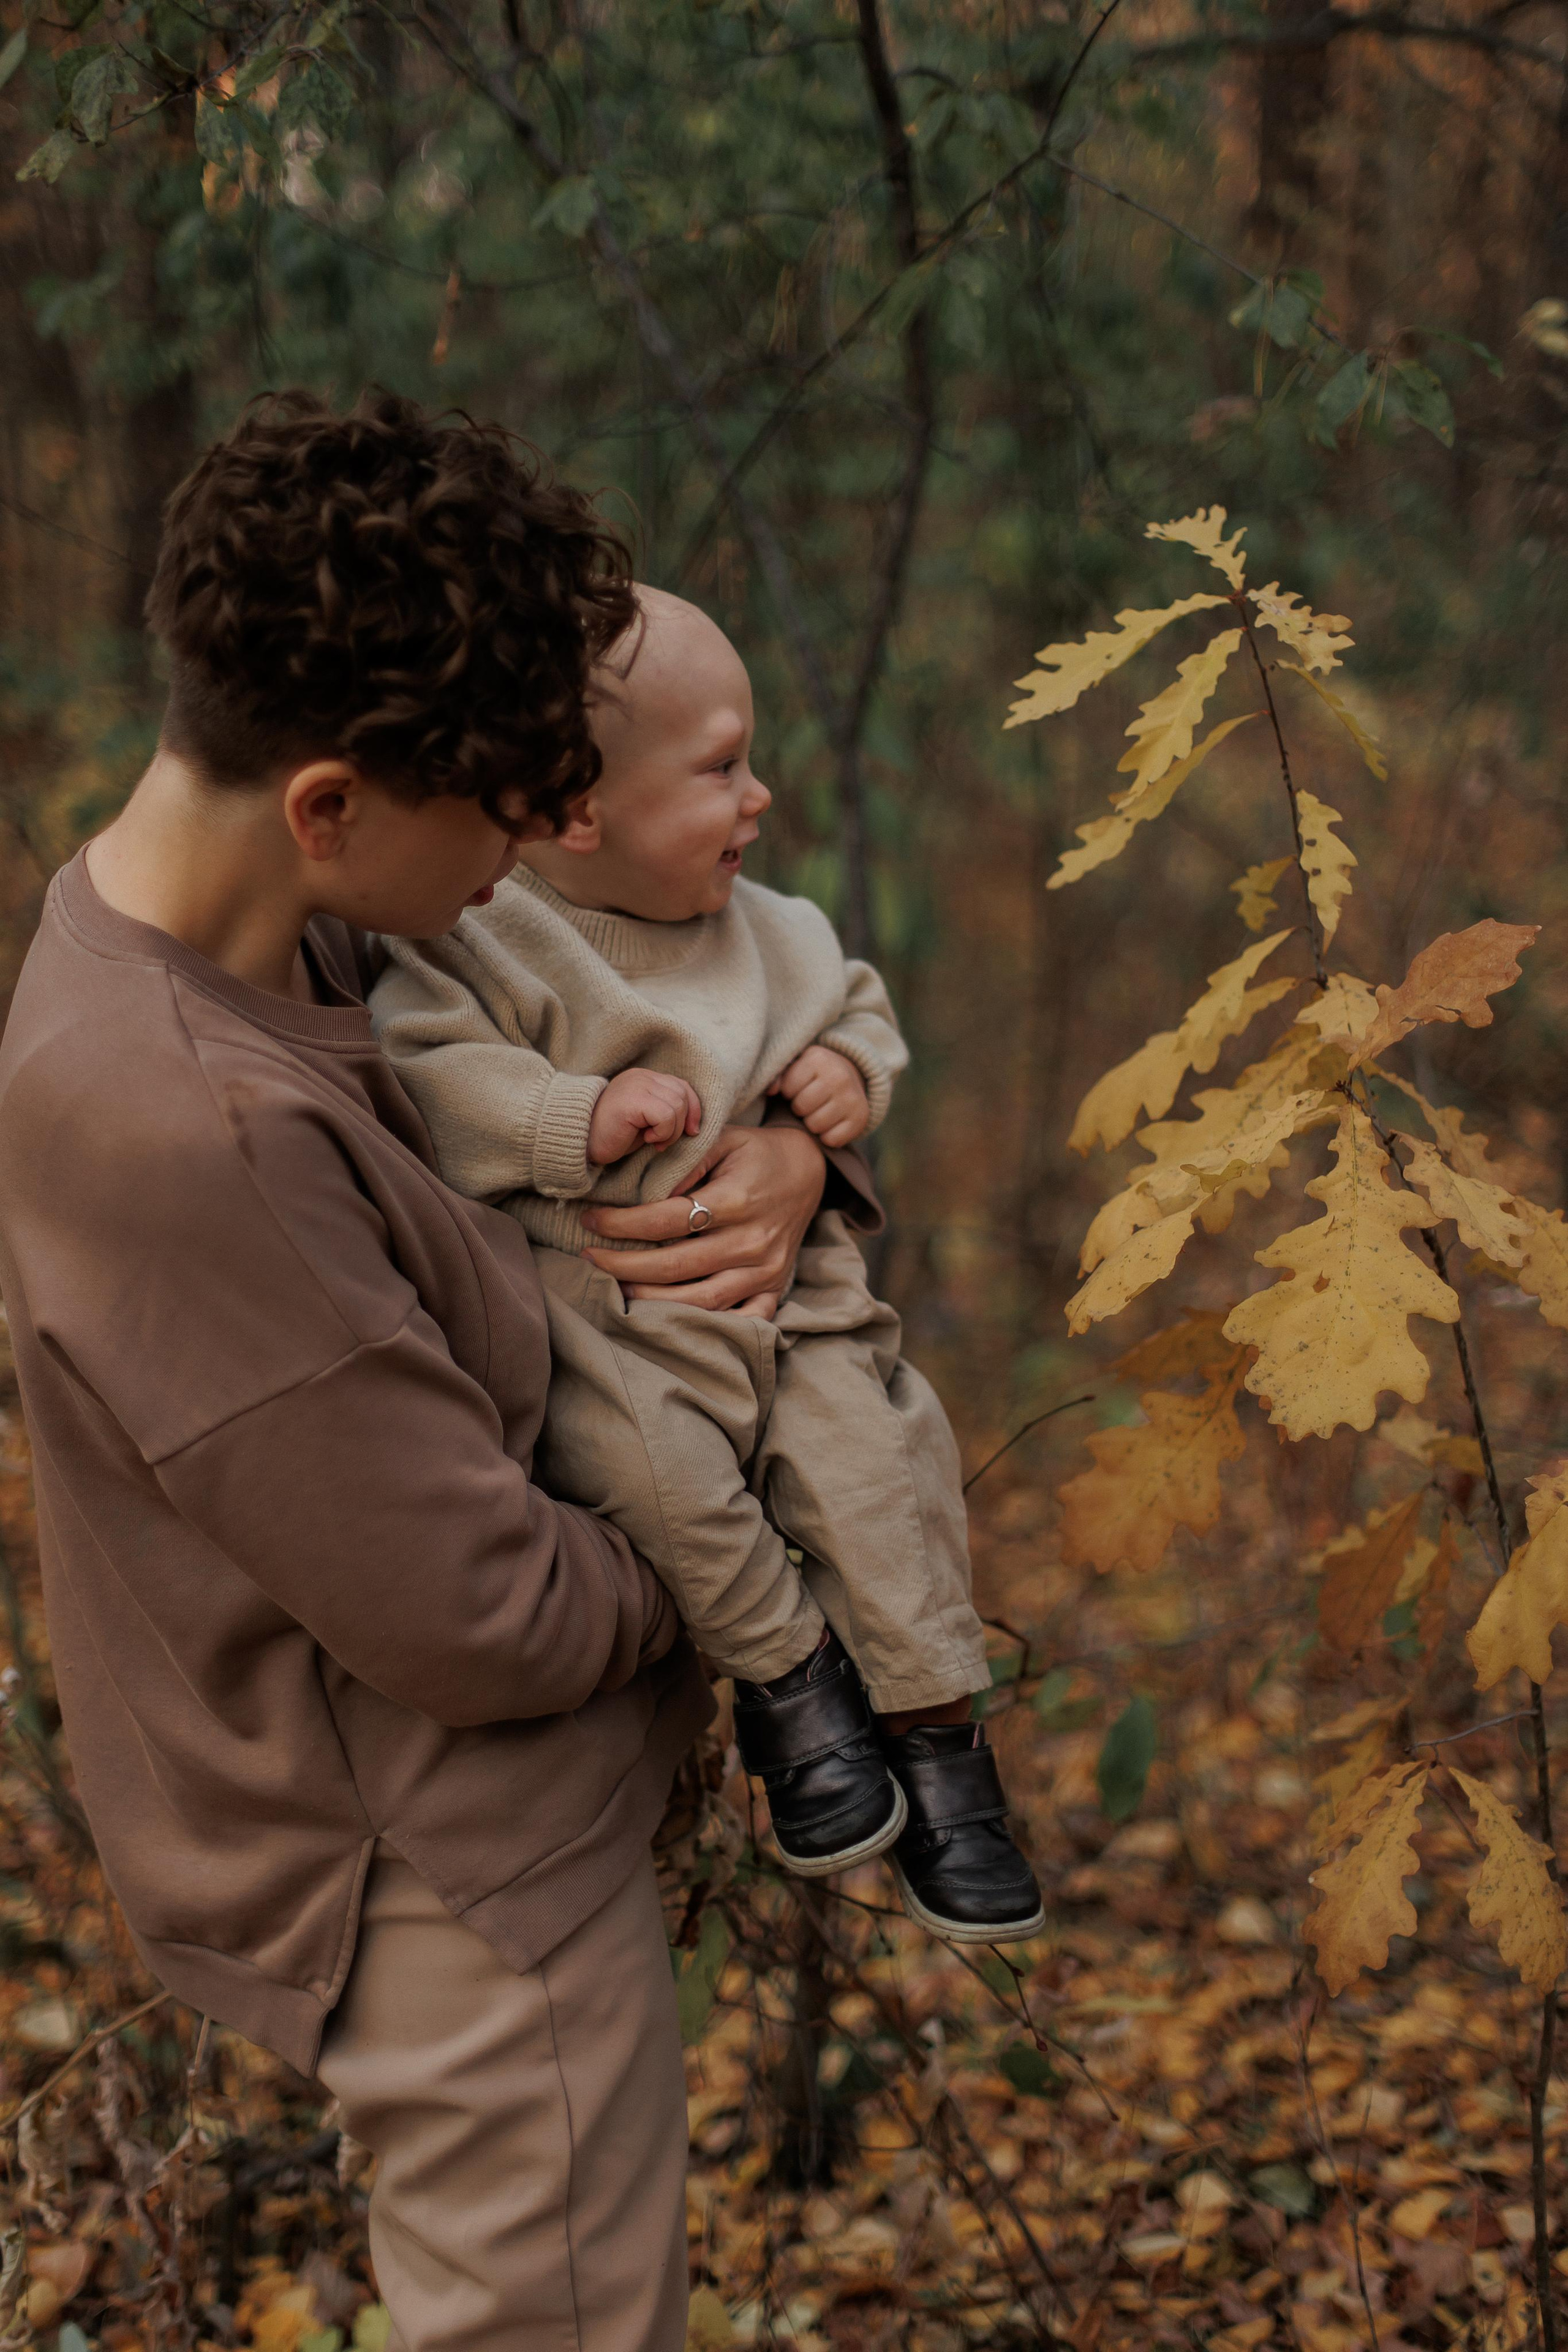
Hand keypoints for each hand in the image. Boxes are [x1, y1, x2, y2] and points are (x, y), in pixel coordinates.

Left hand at [580, 1122, 826, 1316]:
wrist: (809, 1169)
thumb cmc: (755, 1152)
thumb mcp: (723, 1138)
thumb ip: (684, 1159)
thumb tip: (642, 1188)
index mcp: (737, 1200)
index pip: (666, 1220)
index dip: (621, 1224)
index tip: (591, 1221)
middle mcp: (751, 1241)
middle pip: (674, 1266)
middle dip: (623, 1266)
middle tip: (589, 1258)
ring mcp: (764, 1270)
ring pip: (700, 1301)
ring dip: (652, 1300)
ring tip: (618, 1289)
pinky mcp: (773, 1288)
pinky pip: (737, 1319)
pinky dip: (704, 1325)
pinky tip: (669, 1319)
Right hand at [587, 1067, 702, 1165]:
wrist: (580, 1141)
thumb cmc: (612, 1135)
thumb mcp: (645, 1121)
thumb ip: (665, 1113)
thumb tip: (694, 1125)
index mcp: (644, 1078)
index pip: (682, 1086)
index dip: (693, 1109)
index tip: (691, 1131)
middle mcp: (641, 1077)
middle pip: (682, 1095)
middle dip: (680, 1124)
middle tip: (662, 1141)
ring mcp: (636, 1085)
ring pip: (677, 1105)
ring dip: (671, 1131)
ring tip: (653, 1141)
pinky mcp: (633, 1100)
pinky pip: (665, 1115)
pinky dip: (663, 1132)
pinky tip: (646, 1139)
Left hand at [769, 1044, 869, 1148]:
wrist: (851, 1078)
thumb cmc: (813, 1075)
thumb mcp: (795, 1066)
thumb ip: (776, 1075)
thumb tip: (771, 1090)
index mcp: (818, 1058)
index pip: (787, 1089)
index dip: (789, 1092)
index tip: (799, 1087)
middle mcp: (839, 1076)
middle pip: (801, 1108)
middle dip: (800, 1108)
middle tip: (809, 1101)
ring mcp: (852, 1098)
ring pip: (815, 1126)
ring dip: (812, 1123)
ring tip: (818, 1111)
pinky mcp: (861, 1118)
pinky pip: (831, 1140)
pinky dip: (827, 1137)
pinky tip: (831, 1123)